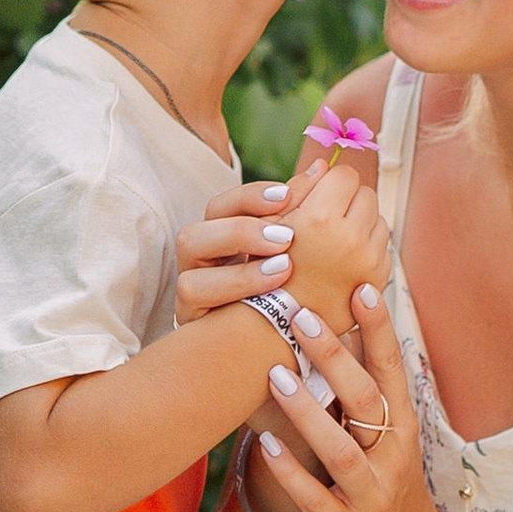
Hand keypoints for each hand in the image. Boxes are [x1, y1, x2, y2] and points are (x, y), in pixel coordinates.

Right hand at [174, 173, 312, 325]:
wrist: (276, 343)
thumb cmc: (287, 288)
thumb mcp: (295, 245)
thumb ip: (301, 209)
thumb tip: (321, 168)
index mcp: (218, 240)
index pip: (222, 207)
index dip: (251, 198)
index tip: (286, 196)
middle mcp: (198, 269)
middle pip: (193, 237)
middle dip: (242, 233)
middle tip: (287, 237)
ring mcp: (193, 302)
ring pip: (190, 283)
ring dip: (240, 275)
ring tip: (285, 268)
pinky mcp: (197, 330)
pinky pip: (202, 317)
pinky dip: (236, 298)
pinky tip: (275, 294)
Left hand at [252, 284, 454, 511]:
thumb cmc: (389, 491)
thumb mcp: (389, 442)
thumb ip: (367, 395)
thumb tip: (343, 333)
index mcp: (402, 429)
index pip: (394, 370)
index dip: (380, 330)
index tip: (362, 287)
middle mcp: (391, 458)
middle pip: (366, 399)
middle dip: (335, 357)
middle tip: (301, 314)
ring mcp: (369, 495)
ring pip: (340, 449)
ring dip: (308, 411)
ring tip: (274, 375)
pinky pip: (314, 497)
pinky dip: (289, 470)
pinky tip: (262, 443)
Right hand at [276, 160, 386, 332]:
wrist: (277, 324)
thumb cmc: (265, 271)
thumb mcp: (270, 225)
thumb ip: (300, 189)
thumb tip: (324, 165)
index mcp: (321, 219)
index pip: (345, 175)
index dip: (330, 183)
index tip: (319, 197)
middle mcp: (350, 240)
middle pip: (367, 194)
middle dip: (348, 201)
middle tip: (326, 220)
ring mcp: (368, 262)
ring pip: (378, 219)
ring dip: (360, 224)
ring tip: (333, 242)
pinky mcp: (377, 279)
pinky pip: (383, 247)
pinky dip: (367, 248)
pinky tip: (342, 261)